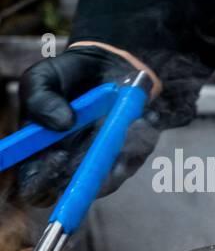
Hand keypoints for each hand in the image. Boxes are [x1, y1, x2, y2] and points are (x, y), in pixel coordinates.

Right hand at [16, 44, 166, 207]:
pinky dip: (141, 140)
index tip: (56, 155)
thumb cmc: (64, 77)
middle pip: (78, 187)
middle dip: (88, 170)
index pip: (37, 183)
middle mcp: (72, 164)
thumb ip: (40, 100)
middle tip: (96, 146)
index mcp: (40, 153)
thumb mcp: (42, 79)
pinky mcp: (130, 156)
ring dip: (120, 153)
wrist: (103, 63)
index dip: (45, 178)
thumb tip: (61, 123)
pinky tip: (141, 119)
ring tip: (127, 124)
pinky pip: (137, 157)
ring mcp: (102, 162)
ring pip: (112, 176)